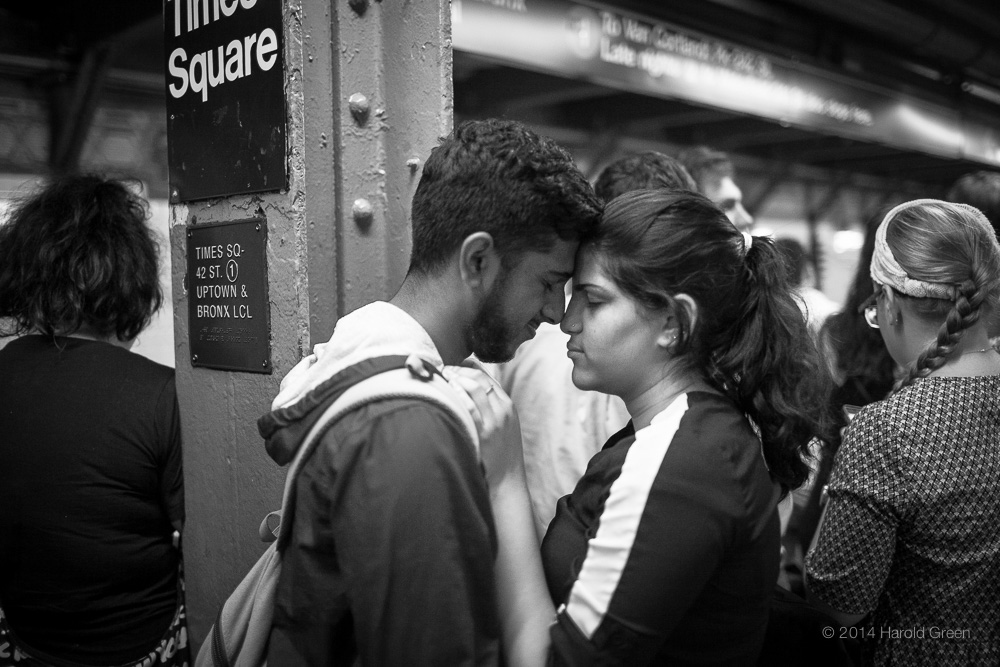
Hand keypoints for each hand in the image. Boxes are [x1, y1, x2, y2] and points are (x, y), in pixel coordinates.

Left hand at [445, 365, 523, 490]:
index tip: (454, 366)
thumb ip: (491, 407)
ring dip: (455, 379)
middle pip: (480, 379)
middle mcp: (503, 410)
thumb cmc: (502, 452)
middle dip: (459, 370)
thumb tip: (470, 388)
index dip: (468, 368)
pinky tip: (446, 393)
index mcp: (508, 405)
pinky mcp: (484, 433)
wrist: (509, 478)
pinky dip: (457, 396)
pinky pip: (469, 408)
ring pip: (474, 388)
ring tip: (442, 379)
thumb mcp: (504, 425)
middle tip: (443, 370)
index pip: (487, 376)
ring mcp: (494, 421)